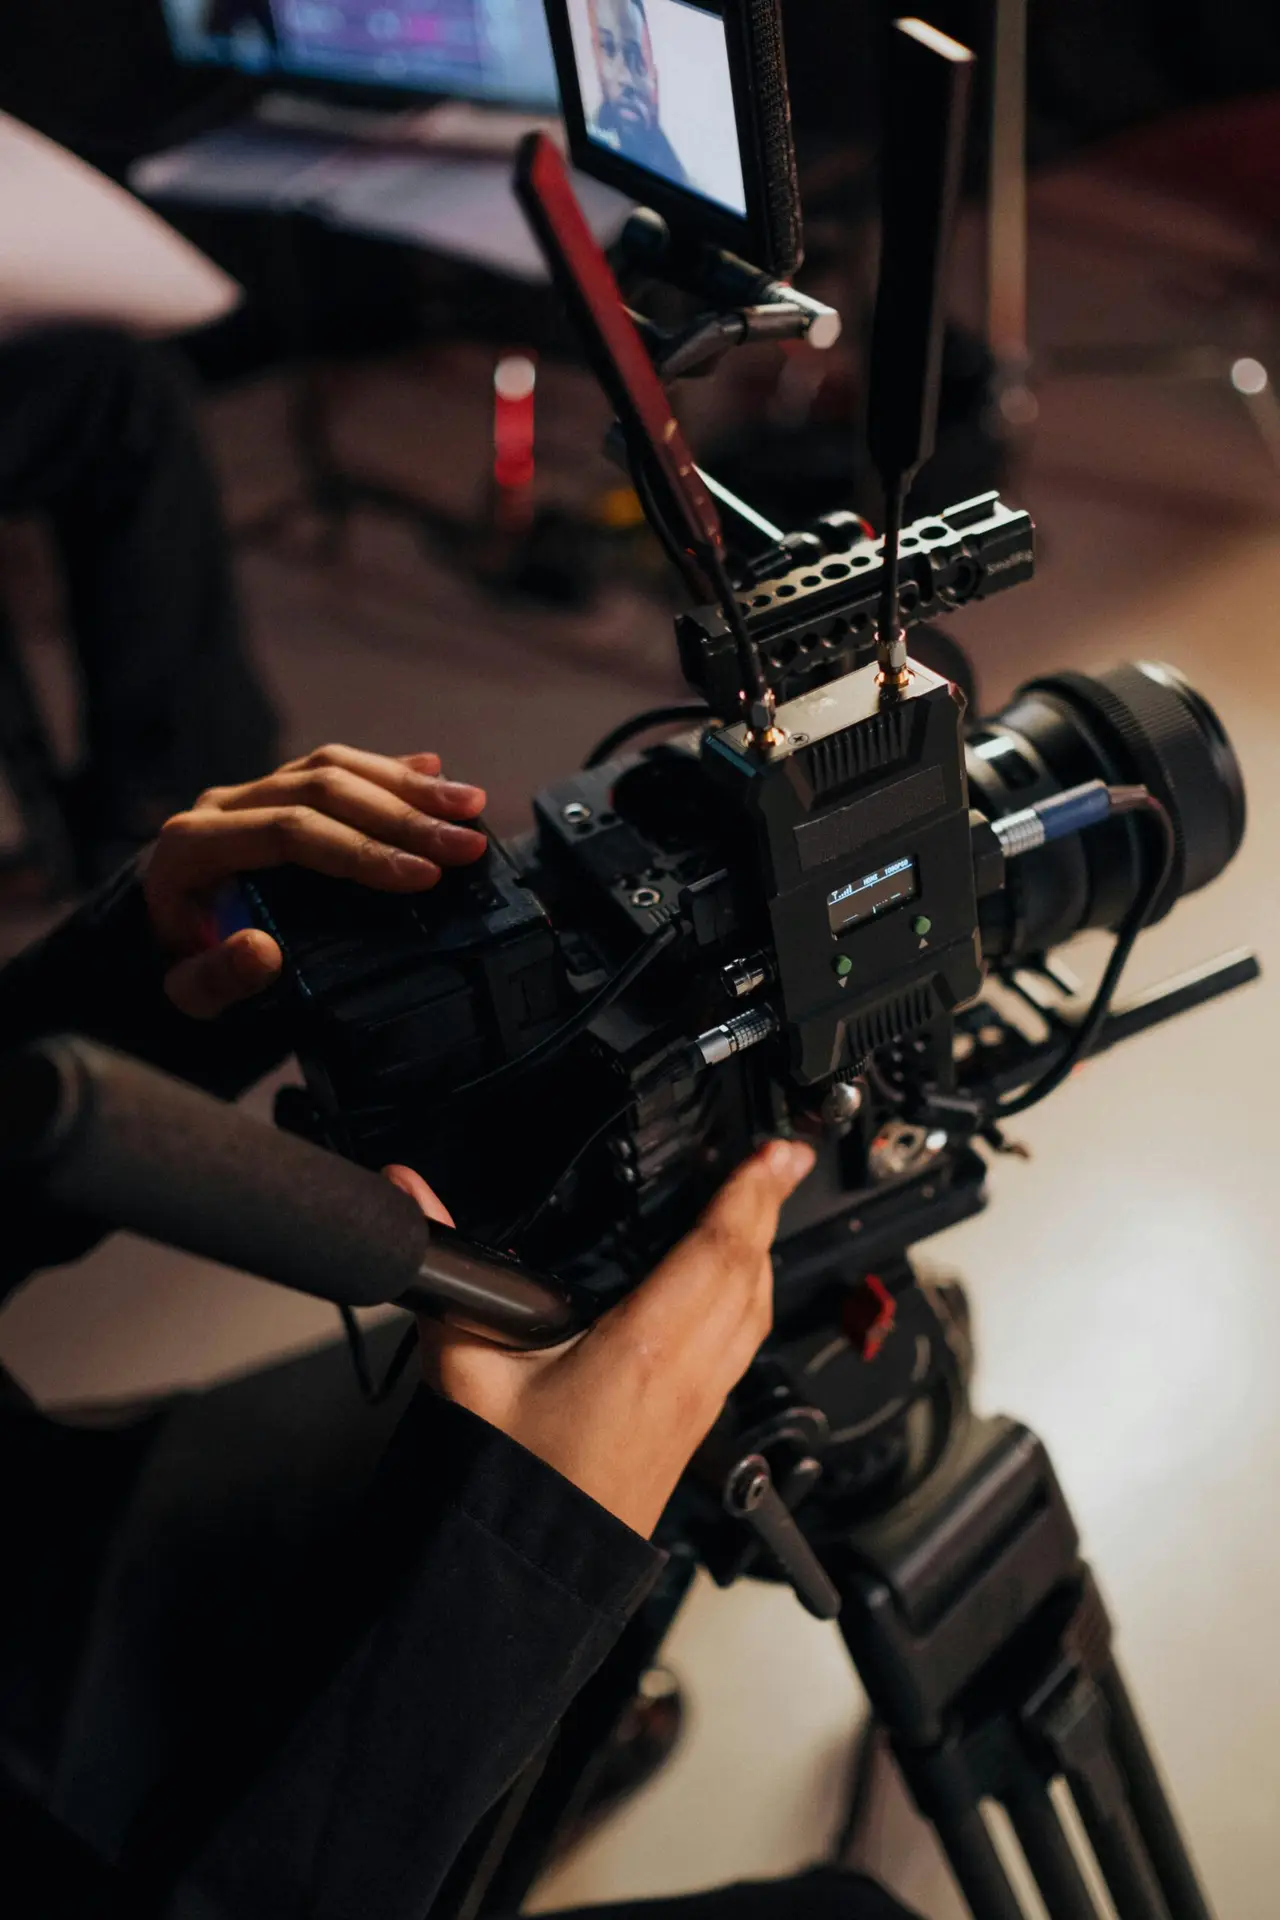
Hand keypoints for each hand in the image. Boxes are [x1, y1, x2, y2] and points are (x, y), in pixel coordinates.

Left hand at [143, 745, 486, 1019]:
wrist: (162, 935)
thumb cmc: (181, 965)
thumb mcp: (187, 992)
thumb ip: (215, 979)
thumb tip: (263, 952)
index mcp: (194, 845)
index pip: (288, 830)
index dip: (359, 849)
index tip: (422, 876)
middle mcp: (223, 805)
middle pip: (320, 788)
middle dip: (402, 816)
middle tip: (465, 844)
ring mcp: (252, 790)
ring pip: (333, 766)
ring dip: (406, 785)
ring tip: (468, 807)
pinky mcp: (278, 788)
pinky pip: (335, 765)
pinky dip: (388, 770)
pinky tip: (436, 772)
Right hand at [386, 1139, 815, 1537]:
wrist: (537, 1559)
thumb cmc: (511, 1478)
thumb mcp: (464, 1364)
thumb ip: (444, 1271)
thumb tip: (407, 1197)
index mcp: (646, 1348)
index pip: (718, 1249)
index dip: (752, 1192)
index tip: (778, 1152)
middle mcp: (689, 1374)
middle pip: (751, 1272)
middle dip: (769, 1206)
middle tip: (782, 1158)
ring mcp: (701, 1403)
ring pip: (757, 1311)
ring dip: (763, 1251)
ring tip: (762, 1204)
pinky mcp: (697, 1424)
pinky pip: (744, 1345)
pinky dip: (750, 1297)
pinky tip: (733, 1283)